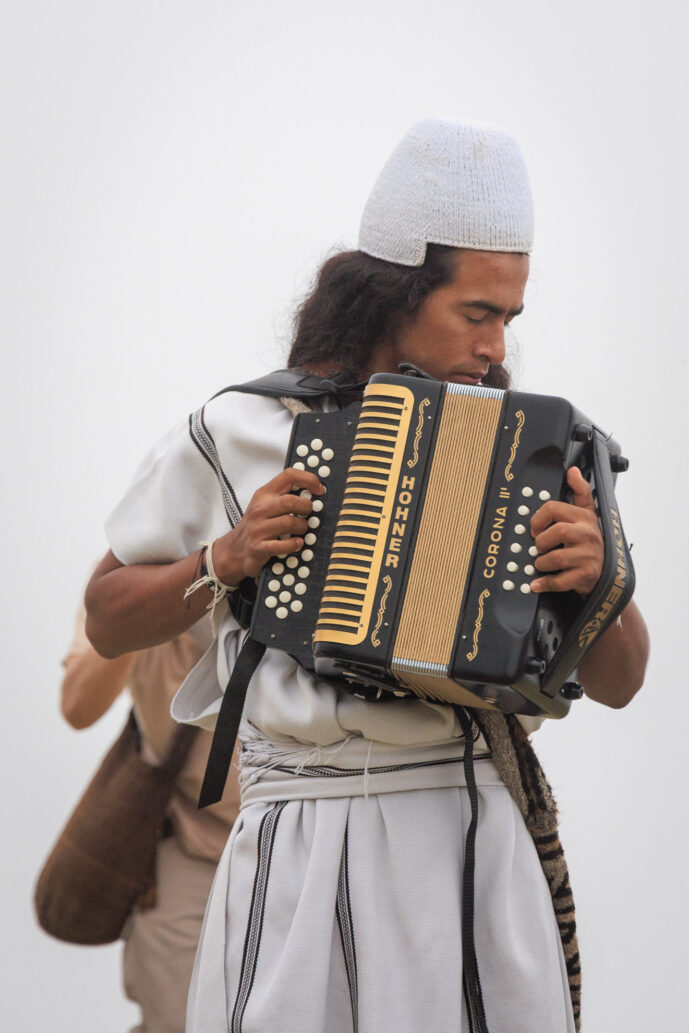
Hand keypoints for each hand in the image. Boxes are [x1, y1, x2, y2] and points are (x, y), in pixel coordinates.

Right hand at [212, 468, 324, 582]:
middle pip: (290, 501)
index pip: (289, 475)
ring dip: (302, 527)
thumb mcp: (266, 504)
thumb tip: (315, 490)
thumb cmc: (257, 526)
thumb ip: (285, 496)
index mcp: (264, 494)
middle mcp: (260, 509)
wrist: (235, 550)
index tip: (320, 490)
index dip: (309, 479)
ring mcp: (258, 528)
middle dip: (306, 508)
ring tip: (301, 530)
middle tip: (308, 514)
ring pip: (289, 522)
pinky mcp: (258, 547)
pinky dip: (294, 544)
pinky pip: (283, 545)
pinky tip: (297, 543)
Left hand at [529, 466, 603, 596]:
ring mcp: (589, 556)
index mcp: (585, 517)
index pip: (554, 509)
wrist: (609, 574)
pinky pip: (559, 580)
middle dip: (540, 542)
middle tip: (538, 548)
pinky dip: (544, 583)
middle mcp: (588, 535)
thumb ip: (580, 492)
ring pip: (556, 557)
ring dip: (541, 563)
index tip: (534, 529)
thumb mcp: (589, 514)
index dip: (537, 519)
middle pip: (556, 532)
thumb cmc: (592, 542)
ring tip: (541, 563)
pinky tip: (537, 583)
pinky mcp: (586, 576)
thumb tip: (572, 471)